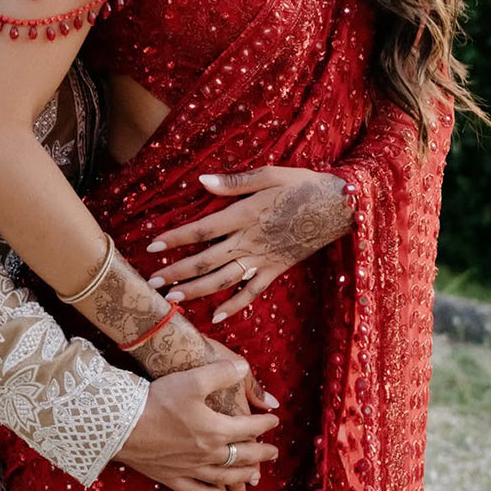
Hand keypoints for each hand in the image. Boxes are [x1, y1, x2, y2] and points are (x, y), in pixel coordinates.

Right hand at [113, 356, 279, 490]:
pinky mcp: (172, 478)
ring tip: (254, 477)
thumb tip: (245, 368)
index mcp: (216, 430)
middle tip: (273, 453)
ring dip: (241, 477)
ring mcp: (191, 469)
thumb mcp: (193, 379)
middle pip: (241, 456)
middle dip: (260, 454)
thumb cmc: (160, 400)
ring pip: (224, 477)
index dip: (263, 424)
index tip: (274, 421)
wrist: (124, 426)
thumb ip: (221, 373)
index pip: (248, 428)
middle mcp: (208, 454)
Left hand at [147, 165, 353, 321]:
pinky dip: (234, 305)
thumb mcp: (269, 174)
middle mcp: (250, 240)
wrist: (339, 206)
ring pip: (224, 279)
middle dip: (177, 272)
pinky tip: (216, 316)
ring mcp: (264, 258)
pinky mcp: (277, 269)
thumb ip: (235, 182)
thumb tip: (202, 181)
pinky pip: (253, 292)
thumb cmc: (303, 185)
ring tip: (173, 299)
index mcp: (245, 215)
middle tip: (152, 283)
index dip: (176, 239)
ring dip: (197, 290)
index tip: (152, 247)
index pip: (202, 230)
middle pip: (207, 260)